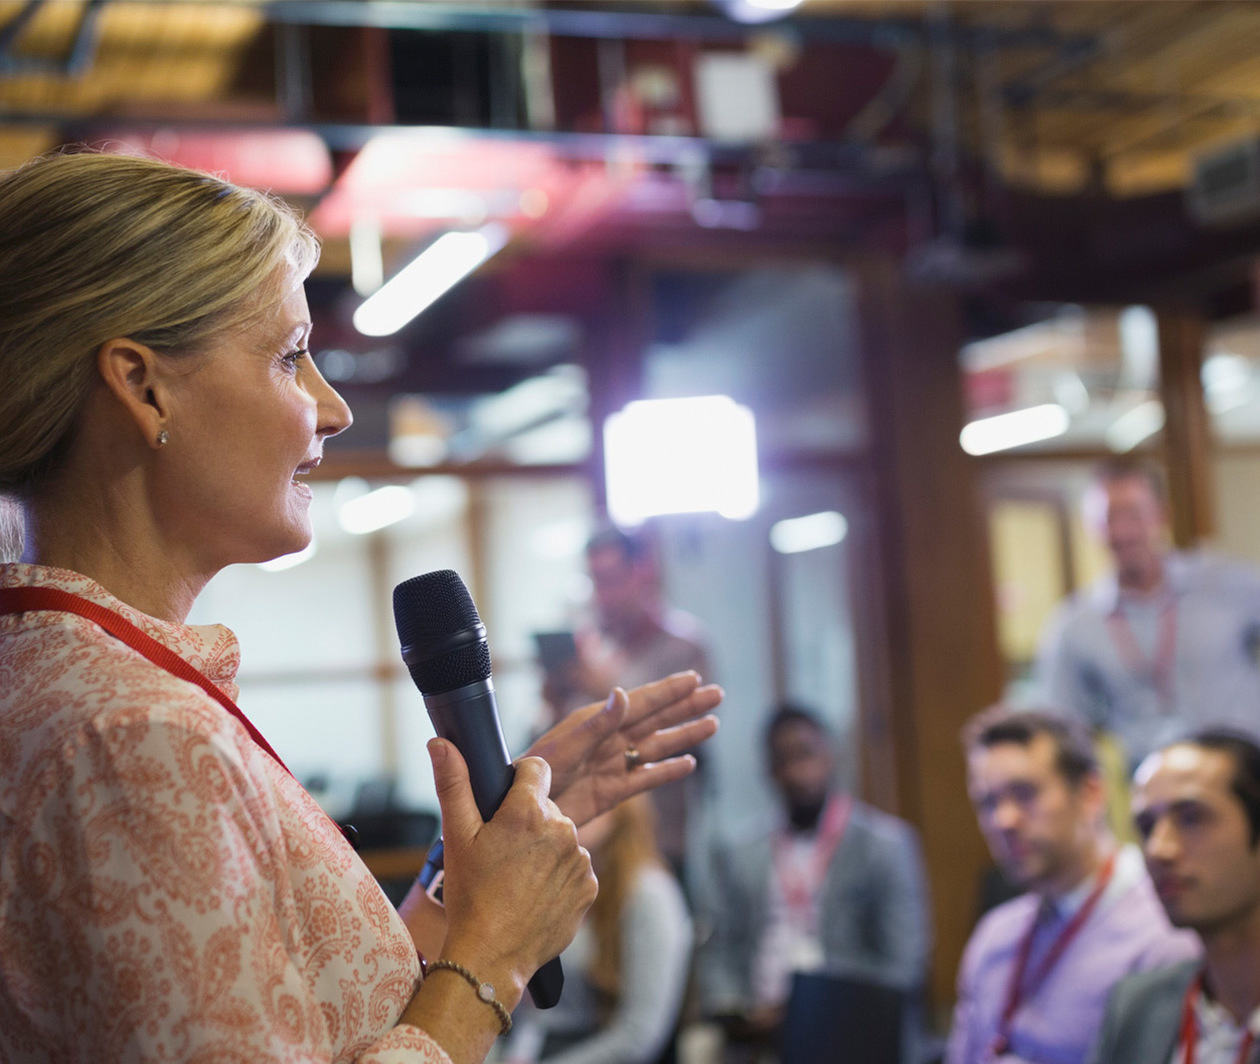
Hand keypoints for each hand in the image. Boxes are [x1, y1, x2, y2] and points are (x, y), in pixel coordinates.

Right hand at [428, 739, 596, 1007]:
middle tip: (502, 854)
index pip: (537, 768)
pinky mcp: (590, 886)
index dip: (520, 781)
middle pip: (548, 807)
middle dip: (529, 822)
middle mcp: (562, 828)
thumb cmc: (470, 896)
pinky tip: (535, 895)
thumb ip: (453, 783)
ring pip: (562, 838)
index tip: (504, 805)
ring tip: (517, 879)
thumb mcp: (457, 837)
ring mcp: (580, 858)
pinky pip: (575, 868)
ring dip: (545, 851)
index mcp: (528, 811)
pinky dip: (558, 877)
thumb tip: (440, 742)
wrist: (492, 957)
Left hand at [525, 670, 720, 826]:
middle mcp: (608, 739)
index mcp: (596, 722)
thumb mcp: (566, 747)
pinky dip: (667, 771)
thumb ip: (597, 723)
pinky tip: (688, 764)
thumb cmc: (532, 775)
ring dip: (684, 735)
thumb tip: (625, 694)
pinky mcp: (612, 792)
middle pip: (656, 719)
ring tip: (712, 725)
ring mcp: (612, 765)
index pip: (641, 702)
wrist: (518, 814)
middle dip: (686, 706)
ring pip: (657, 746)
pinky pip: (646, 778)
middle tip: (718, 693)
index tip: (695, 678)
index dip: (669, 690)